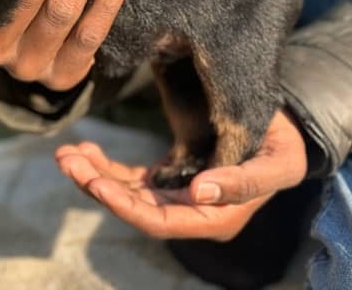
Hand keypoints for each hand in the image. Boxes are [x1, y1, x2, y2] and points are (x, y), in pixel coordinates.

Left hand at [55, 110, 306, 239]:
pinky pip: (130, 177)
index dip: (126, 207)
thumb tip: (200, 193)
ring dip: (94, 174)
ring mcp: (176, 194)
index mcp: (215, 218)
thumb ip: (244, 182)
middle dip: (98, 186)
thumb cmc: (285, 148)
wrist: (284, 130)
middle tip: (67, 161)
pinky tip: (84, 148)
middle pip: (135, 208)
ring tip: (66, 154)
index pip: (161, 222)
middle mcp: (190, 211)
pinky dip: (106, 164)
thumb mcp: (277, 164)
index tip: (96, 184)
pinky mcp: (168, 175)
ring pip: (127, 192)